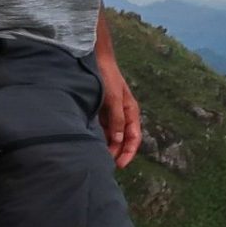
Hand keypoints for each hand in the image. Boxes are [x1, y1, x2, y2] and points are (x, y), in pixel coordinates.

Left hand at [97, 52, 141, 167]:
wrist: (96, 61)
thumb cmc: (108, 78)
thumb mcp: (114, 99)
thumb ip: (117, 120)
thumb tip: (119, 141)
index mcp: (131, 112)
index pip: (134, 138)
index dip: (128, 153)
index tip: (119, 165)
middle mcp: (123, 115)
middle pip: (123, 139)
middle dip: (117, 153)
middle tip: (105, 165)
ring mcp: (112, 113)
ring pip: (113, 136)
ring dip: (108, 146)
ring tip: (98, 158)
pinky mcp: (101, 111)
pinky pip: (103, 129)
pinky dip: (100, 137)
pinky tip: (91, 143)